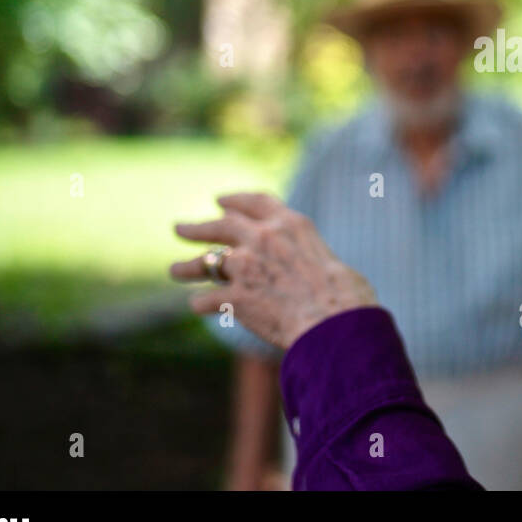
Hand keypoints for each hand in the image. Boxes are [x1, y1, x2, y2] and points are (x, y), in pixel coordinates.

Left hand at [170, 192, 377, 349]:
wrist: (335, 322)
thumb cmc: (347, 297)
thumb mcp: (329, 260)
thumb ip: (306, 258)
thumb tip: (304, 273)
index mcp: (291, 224)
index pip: (256, 202)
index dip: (234, 200)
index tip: (219, 201)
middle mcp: (263, 238)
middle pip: (222, 225)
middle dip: (198, 227)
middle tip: (179, 227)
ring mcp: (245, 265)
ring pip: (206, 261)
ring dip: (188, 266)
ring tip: (175, 271)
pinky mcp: (234, 296)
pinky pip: (207, 299)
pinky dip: (203, 304)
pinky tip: (200, 307)